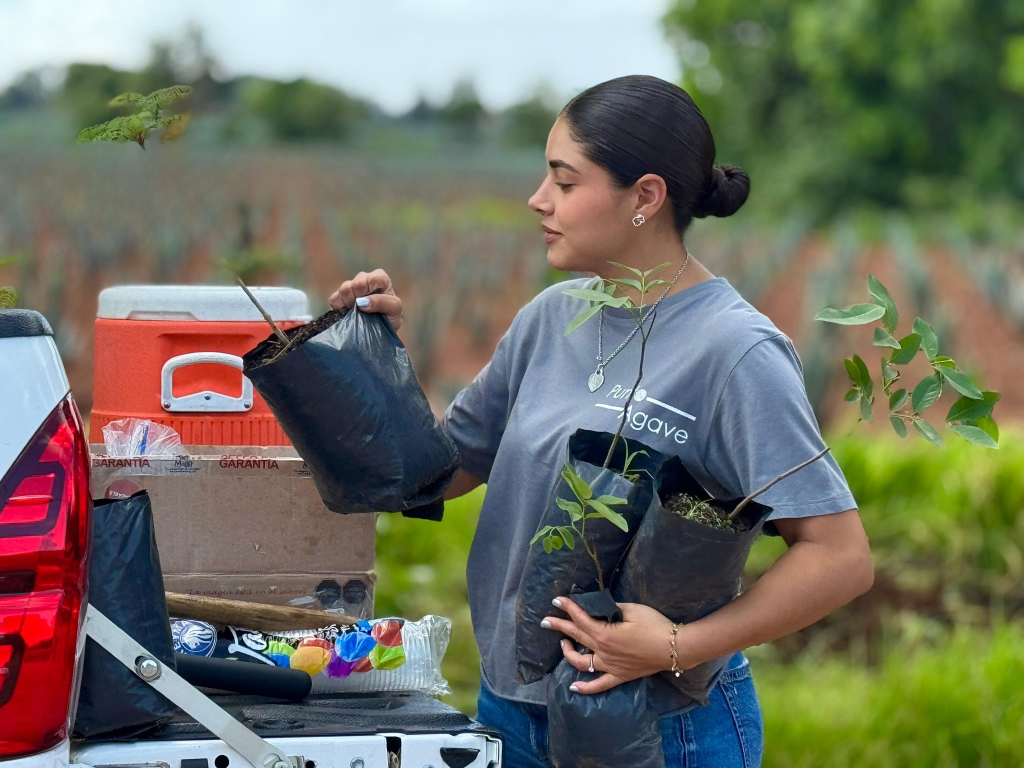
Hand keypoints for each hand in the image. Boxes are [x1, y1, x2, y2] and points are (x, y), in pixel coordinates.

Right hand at [329, 269, 403, 330]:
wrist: (380, 330)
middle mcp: (364, 280)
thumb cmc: (390, 316)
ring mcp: (351, 288)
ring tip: (356, 313)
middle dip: (359, 297)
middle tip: (362, 309)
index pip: (375, 277)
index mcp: (380, 279)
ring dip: (349, 303)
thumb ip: (383, 302)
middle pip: (357, 283)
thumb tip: (361, 302)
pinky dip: (339, 308)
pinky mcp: (339, 298)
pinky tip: (347, 314)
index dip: (370, 288)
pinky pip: (334, 299)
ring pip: (344, 289)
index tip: (367, 301)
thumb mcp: (395, 310)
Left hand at [543, 596, 685, 693]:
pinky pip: (600, 685)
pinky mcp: (620, 676)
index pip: (580, 619)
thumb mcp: (633, 609)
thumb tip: (600, 607)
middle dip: (559, 627)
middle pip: (576, 637)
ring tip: (562, 644)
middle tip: (545, 620)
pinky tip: (573, 687)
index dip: (568, 608)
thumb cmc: (655, 625)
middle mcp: (603, 651)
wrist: (674, 649)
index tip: (556, 600)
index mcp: (604, 634)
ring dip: (568, 654)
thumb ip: (612, 608)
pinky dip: (585, 688)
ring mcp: (610, 666)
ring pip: (582, 663)